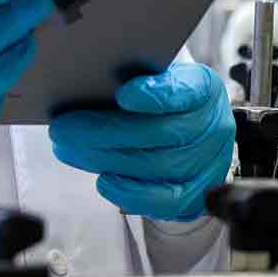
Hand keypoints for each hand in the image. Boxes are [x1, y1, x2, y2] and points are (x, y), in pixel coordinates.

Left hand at [48, 64, 234, 221]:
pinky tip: (104, 180)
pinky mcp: (195, 194)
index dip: (157, 94)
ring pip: (158, 166)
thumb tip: (84, 83)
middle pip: (161, 133)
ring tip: (69, 150)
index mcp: (204, 88)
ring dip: (106, 159)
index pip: (187, 91)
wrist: (186, 131)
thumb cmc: (160, 98)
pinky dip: (131, 192)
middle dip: (106, 131)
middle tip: (64, 128)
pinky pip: (165, 200)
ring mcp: (208, 163)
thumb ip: (129, 76)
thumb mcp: (152, 76)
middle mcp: (213, 125)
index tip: (123, 94)